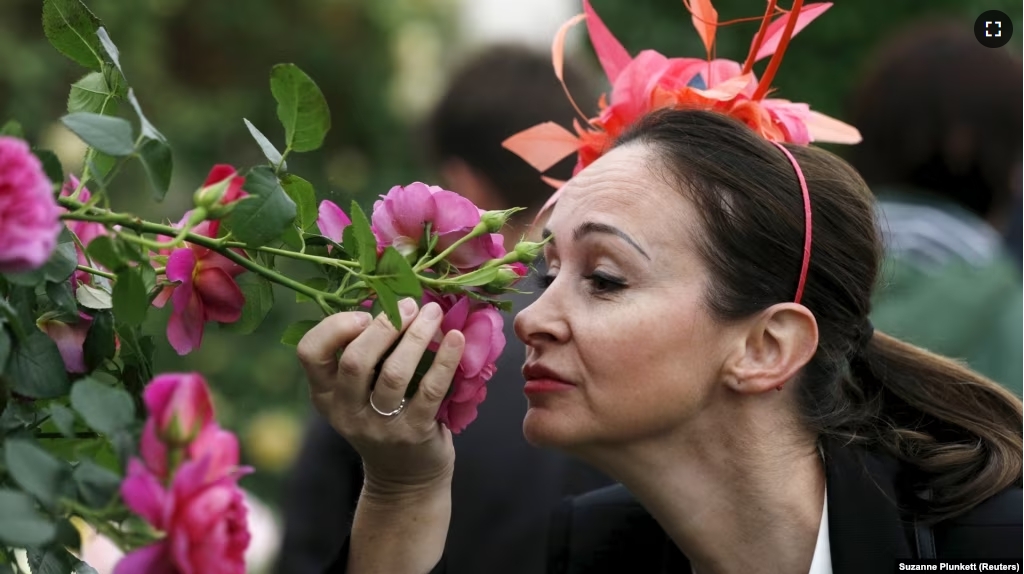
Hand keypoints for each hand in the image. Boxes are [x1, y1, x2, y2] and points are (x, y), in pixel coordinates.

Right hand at [297, 297, 464, 494]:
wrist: (406, 479)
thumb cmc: (385, 419)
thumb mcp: (360, 393)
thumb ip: (365, 355)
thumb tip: (392, 300)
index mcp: (325, 395)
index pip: (309, 353)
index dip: (334, 327)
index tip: (364, 314)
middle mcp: (345, 412)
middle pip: (355, 360)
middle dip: (385, 326)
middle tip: (409, 305)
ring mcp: (378, 426)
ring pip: (393, 374)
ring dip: (416, 336)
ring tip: (433, 313)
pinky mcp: (412, 434)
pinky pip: (429, 390)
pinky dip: (445, 360)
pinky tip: (457, 339)